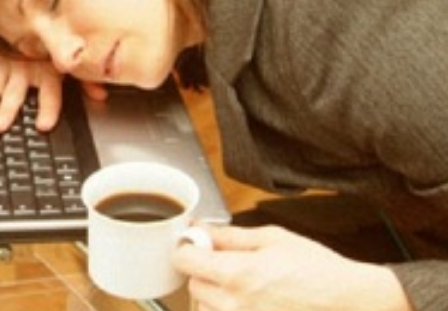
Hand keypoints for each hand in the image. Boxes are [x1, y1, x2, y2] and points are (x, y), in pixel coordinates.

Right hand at [0, 48, 106, 131]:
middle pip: (15, 94)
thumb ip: (85, 81)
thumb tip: (101, 94)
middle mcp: (25, 70)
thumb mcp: (70, 63)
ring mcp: (4, 64)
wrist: (29, 18)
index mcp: (47, 72)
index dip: (48, 109)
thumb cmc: (50, 47)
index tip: (43, 125)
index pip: (49, 94)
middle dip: (7, 111)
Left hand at [172, 225, 412, 310]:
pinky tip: (248, 300)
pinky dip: (226, 309)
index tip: (195, 244)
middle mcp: (235, 305)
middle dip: (203, 270)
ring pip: (204, 308)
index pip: (185, 261)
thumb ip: (229, 235)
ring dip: (213, 294)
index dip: (187, 248)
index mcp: (238, 274)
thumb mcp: (272, 238)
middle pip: (193, 285)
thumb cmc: (315, 268)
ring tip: (241, 285)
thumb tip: (200, 229)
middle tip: (225, 262)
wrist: (346, 300)